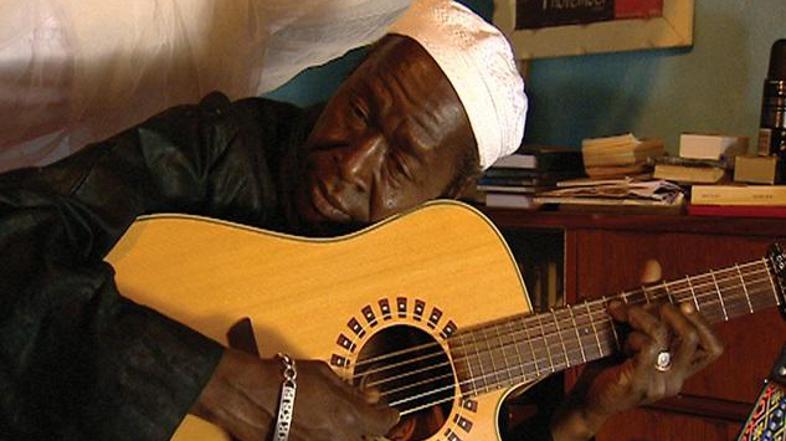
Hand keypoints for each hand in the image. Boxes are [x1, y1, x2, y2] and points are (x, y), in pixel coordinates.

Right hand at [191, 348, 398, 440]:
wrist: (248, 394)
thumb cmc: (283, 378)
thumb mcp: (323, 374)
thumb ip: (349, 389)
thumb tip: (367, 395)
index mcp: (349, 417)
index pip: (384, 423)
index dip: (388, 415)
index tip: (388, 411)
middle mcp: (337, 438)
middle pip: (366, 439)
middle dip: (367, 428)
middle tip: (362, 416)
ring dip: (344, 432)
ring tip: (332, 418)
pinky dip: (324, 436)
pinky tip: (316, 425)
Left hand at [551, 262, 723, 440]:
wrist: (585, 396)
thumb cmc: (608, 360)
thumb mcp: (629, 327)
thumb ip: (646, 299)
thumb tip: (653, 264)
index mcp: (679, 368)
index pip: (713, 347)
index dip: (703, 322)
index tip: (682, 302)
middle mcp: (675, 379)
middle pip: (690, 335)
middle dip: (663, 308)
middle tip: (633, 303)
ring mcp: (659, 385)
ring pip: (666, 336)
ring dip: (640, 315)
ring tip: (619, 312)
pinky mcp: (639, 384)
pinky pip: (648, 347)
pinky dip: (634, 331)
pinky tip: (619, 332)